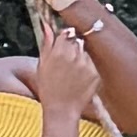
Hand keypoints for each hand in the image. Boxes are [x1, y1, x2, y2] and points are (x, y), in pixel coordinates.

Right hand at [32, 0, 96, 127]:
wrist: (62, 110)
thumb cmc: (48, 89)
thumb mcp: (42, 66)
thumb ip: (46, 44)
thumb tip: (47, 25)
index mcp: (58, 52)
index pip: (66, 32)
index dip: (65, 36)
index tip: (64, 42)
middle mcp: (73, 56)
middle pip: (77, 39)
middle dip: (73, 45)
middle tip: (68, 59)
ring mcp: (86, 64)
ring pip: (86, 50)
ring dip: (81, 55)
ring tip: (73, 70)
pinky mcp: (95, 73)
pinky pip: (92, 62)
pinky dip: (88, 66)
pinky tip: (80, 77)